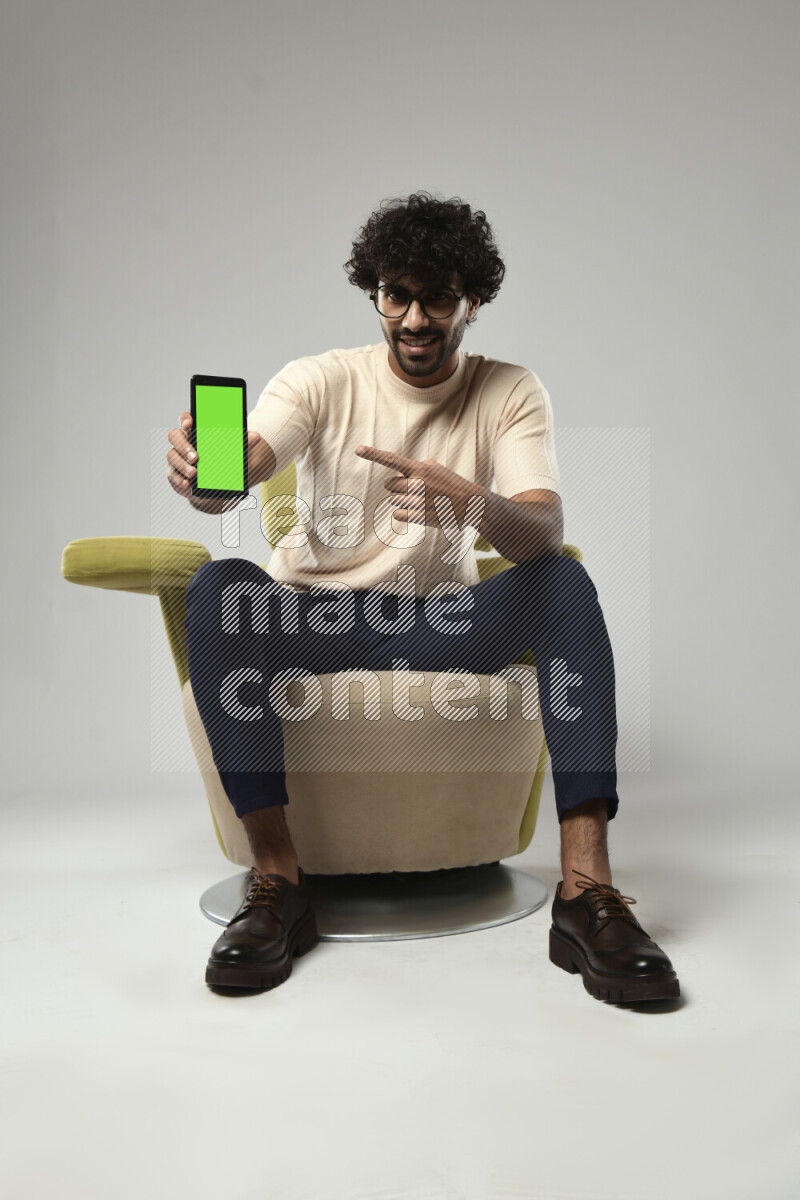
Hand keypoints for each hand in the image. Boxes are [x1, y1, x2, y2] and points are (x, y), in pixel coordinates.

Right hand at [166, 413, 262, 511]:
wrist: (216, 483)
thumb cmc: (222, 461)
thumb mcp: (234, 452)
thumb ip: (243, 443)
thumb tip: (256, 436)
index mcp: (195, 431)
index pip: (186, 419)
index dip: (185, 419)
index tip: (189, 424)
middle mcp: (182, 442)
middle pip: (174, 436)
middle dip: (183, 446)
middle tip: (196, 457)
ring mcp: (176, 457)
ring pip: (171, 456)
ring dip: (182, 464)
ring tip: (194, 473)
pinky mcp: (174, 473)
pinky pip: (173, 475)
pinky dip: (180, 480)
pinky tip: (188, 484)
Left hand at [354, 444, 486, 527]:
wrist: (470, 503)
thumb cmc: (450, 484)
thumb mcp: (434, 469)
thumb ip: (413, 470)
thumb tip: (392, 481)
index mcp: (420, 469)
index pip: (392, 459)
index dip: (372, 454)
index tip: (356, 449)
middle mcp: (417, 483)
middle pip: (390, 485)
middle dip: (399, 487)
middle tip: (417, 490)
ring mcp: (418, 500)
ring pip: (393, 501)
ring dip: (403, 501)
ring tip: (423, 500)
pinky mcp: (419, 516)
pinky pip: (397, 514)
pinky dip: (403, 513)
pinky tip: (417, 511)